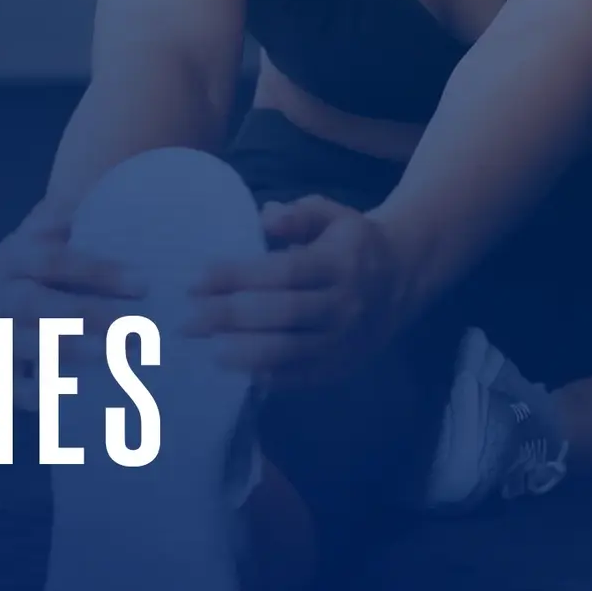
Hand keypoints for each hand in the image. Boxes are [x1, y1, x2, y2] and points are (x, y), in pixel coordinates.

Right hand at [0, 196, 144, 403]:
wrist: (53, 273)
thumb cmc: (82, 245)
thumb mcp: (83, 220)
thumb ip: (106, 213)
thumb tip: (162, 214)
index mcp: (14, 253)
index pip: (51, 259)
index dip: (96, 272)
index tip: (144, 285)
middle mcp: (1, 294)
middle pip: (34, 305)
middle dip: (85, 316)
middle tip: (136, 330)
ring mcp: (2, 333)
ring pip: (22, 344)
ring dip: (68, 353)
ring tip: (115, 359)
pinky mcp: (7, 370)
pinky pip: (13, 386)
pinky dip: (36, 395)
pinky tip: (72, 397)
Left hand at [183, 195, 401, 389]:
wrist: (404, 278)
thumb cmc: (353, 242)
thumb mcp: (332, 215)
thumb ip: (298, 213)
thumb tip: (265, 218)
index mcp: (340, 263)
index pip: (283, 272)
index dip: (238, 277)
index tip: (196, 280)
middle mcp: (345, 305)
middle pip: (282, 314)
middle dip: (229, 318)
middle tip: (187, 320)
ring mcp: (345, 340)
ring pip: (290, 351)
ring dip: (244, 352)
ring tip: (206, 349)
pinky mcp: (343, 366)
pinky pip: (302, 376)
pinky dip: (268, 375)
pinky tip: (237, 368)